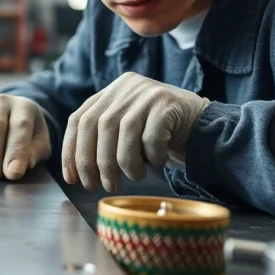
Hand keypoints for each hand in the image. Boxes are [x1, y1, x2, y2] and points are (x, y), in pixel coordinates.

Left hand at [62, 72, 209, 191]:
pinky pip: (151, 137)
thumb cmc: (158, 137)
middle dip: (93, 162)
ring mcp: (147, 92)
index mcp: (110, 92)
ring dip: (123, 163)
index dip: (71, 150)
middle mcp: (126, 87)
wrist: (203, 127)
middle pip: (97, 125)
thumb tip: (74, 172)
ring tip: (133, 178)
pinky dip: (151, 156)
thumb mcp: (126, 132)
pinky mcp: (167, 103)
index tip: (72, 179)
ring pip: (122, 131)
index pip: (79, 119)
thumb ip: (102, 139)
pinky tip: (157, 162)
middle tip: (98, 186)